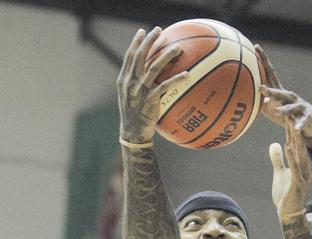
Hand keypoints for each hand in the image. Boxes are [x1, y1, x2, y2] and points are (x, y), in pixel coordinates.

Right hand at [118, 28, 185, 144]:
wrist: (133, 133)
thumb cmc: (135, 115)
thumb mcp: (131, 97)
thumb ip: (138, 83)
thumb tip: (152, 71)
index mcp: (124, 80)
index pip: (129, 57)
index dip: (135, 43)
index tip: (142, 32)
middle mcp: (129, 83)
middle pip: (140, 57)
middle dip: (149, 41)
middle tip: (159, 30)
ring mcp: (139, 92)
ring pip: (153, 68)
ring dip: (166, 56)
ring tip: (178, 48)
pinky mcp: (150, 101)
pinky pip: (165, 87)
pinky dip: (176, 79)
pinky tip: (187, 74)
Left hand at [254, 45, 311, 149]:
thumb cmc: (288, 116)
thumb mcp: (272, 109)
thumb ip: (260, 104)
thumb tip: (245, 101)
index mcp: (280, 92)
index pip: (270, 73)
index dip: (263, 60)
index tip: (256, 47)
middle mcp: (290, 96)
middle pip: (279, 91)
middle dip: (271, 90)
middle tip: (261, 88)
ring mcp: (300, 106)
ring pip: (291, 107)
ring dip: (284, 109)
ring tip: (278, 112)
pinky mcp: (307, 116)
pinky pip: (301, 122)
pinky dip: (298, 125)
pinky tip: (296, 129)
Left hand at [270, 121, 311, 218]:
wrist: (289, 213)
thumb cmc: (285, 194)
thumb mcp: (280, 173)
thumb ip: (278, 158)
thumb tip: (275, 144)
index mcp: (301, 163)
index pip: (295, 144)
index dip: (290, 130)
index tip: (286, 115)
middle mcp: (305, 167)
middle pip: (299, 145)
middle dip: (294, 129)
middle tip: (291, 112)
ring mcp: (303, 175)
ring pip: (300, 153)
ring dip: (295, 139)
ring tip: (291, 125)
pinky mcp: (298, 183)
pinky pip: (295, 167)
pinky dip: (291, 156)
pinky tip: (287, 146)